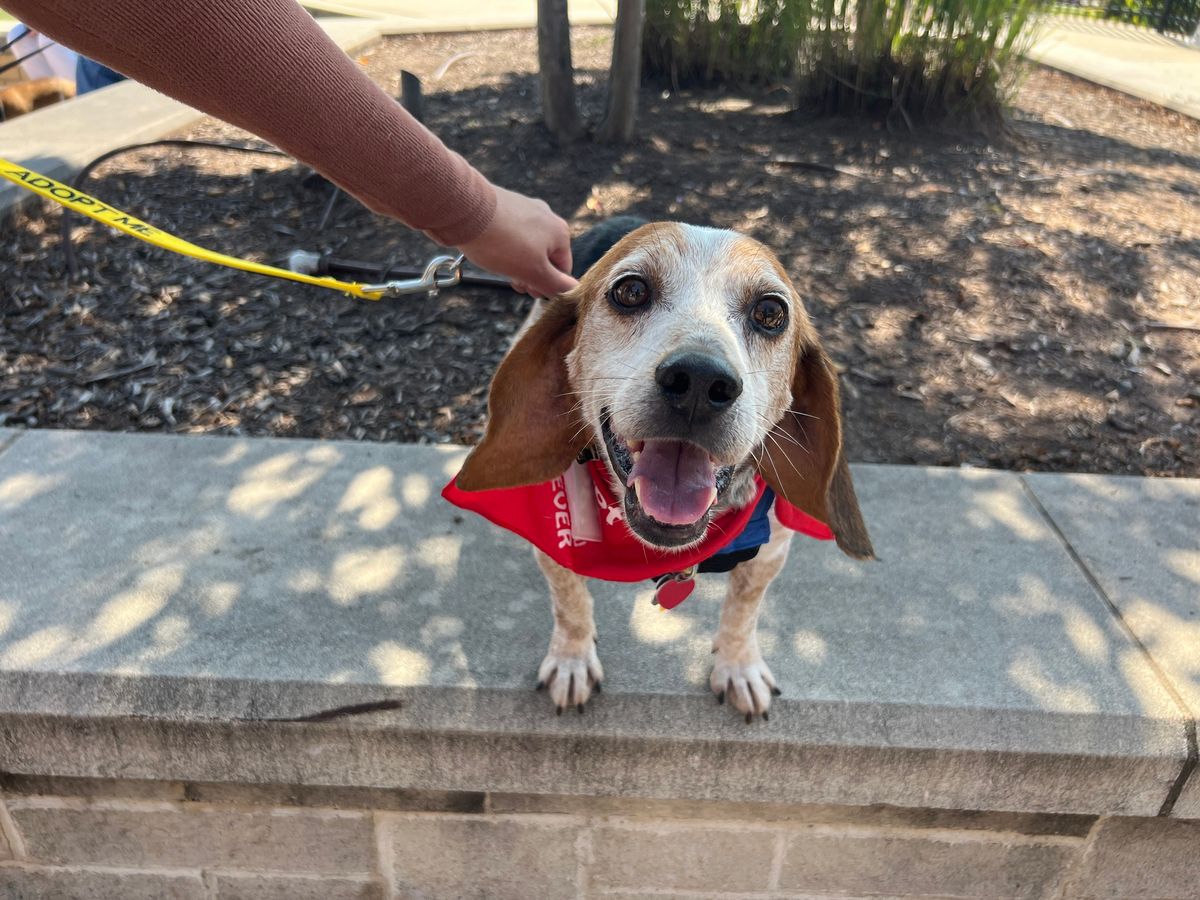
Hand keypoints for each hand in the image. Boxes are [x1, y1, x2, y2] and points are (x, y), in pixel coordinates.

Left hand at [458, 187, 576, 297]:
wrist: (464, 209)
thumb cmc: (502, 243)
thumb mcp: (534, 272)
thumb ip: (556, 284)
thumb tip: (574, 290)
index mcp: (560, 232)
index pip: (563, 269)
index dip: (548, 285)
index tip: (528, 292)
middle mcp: (546, 216)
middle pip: (544, 256)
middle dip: (530, 274)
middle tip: (514, 283)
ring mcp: (525, 208)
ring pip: (526, 245)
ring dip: (516, 262)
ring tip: (500, 267)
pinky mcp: (504, 206)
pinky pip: (510, 233)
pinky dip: (504, 246)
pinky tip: (491, 250)